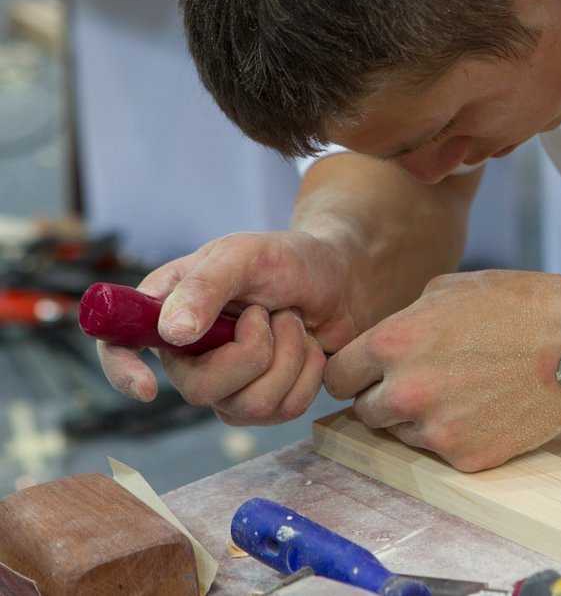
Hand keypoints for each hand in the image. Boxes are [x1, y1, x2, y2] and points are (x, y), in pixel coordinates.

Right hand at [98, 231, 366, 424]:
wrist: (339, 277)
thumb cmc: (286, 259)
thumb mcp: (244, 254)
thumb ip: (206, 286)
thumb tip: (170, 333)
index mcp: (167, 312)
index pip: (118, 348)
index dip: (123, 373)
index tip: (148, 388)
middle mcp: (190, 356)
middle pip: (200, 391)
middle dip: (251, 351)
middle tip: (268, 312)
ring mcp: (228, 387)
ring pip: (251, 406)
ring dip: (288, 355)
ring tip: (291, 321)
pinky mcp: (266, 404)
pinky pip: (286, 410)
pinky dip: (309, 371)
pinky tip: (309, 345)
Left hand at [324, 270, 560, 470]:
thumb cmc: (516, 306)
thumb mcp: (446, 290)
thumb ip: (403, 321)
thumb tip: (381, 346)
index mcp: (392, 344)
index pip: (337, 377)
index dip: (352, 374)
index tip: (366, 375)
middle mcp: (406, 392)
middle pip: (364, 411)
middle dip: (383, 397)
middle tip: (420, 381)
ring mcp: (436, 430)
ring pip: (401, 434)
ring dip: (418, 418)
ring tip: (461, 390)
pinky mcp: (467, 458)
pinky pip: (442, 451)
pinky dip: (456, 434)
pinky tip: (485, 408)